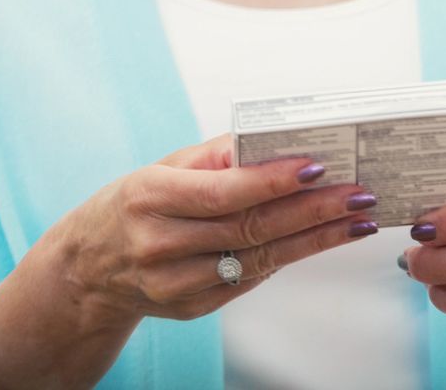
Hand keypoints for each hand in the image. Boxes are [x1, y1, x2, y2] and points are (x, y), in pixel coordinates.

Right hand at [64, 132, 379, 322]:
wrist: (86, 271)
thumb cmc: (132, 203)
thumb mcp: (163, 165)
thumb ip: (218, 153)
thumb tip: (274, 139)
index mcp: (151, 196)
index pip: (223, 191)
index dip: (273, 180)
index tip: (318, 166)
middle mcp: (161, 244)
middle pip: (250, 228)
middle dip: (313, 210)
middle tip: (359, 194)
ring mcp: (175, 284)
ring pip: (258, 259)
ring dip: (315, 239)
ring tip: (357, 219)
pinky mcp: (191, 308)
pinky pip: (249, 279)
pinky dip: (289, 257)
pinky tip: (321, 240)